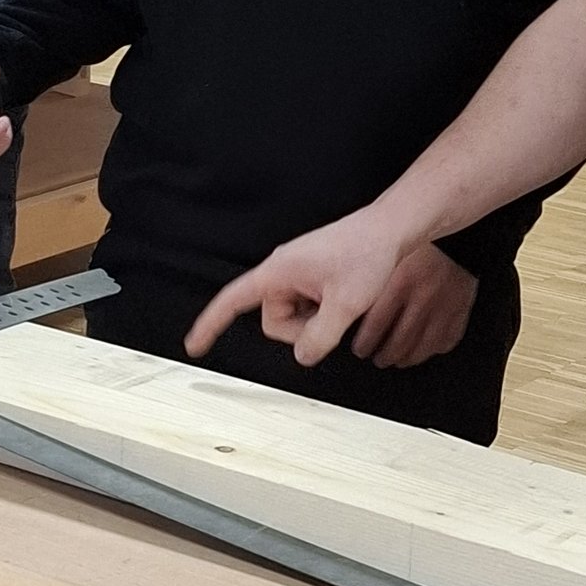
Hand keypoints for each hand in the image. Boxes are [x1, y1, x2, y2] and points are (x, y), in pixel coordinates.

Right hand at [186, 208, 414, 367]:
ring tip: (342, 302)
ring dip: (315, 320)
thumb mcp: (346, 304)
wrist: (391, 228)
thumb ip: (320, 337)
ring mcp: (297, 273)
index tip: (195, 345)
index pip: (232, 300)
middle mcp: (282, 271)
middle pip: (273, 320)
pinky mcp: (312, 276)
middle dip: (300, 330)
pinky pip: (306, 306)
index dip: (211, 325)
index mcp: (278, 271)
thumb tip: (303, 356)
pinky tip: (344, 297)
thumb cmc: (368, 252)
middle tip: (333, 316)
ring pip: (292, 317)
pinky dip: (323, 311)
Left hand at [349, 244, 476, 369]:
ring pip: (423, 347)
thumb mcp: (389, 256)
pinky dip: (433, 349)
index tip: (360, 349)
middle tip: (375, 357)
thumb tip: (350, 310)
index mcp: (401, 281)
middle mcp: (423, 297)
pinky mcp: (462, 310)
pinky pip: (447, 341)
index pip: (376, 325)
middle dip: (384, 355)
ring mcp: (445, 306)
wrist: (457, 235)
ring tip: (396, 359)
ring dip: (406, 358)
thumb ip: (372, 282)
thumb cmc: (418, 244)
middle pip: (399, 341)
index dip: (365, 343)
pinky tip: (422, 349)